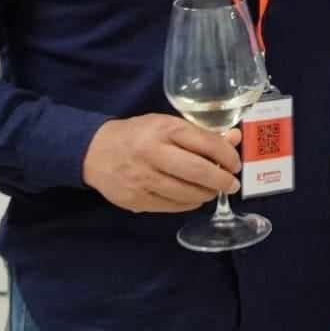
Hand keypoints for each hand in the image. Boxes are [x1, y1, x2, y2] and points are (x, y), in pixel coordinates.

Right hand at [83, 115, 241, 213]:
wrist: (94, 151)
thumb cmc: (138, 135)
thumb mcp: (167, 125)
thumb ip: (200, 133)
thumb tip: (234, 139)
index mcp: (164, 128)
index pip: (206, 143)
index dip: (227, 155)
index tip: (235, 164)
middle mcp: (153, 153)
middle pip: (198, 171)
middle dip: (222, 180)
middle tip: (232, 184)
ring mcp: (143, 178)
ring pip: (187, 193)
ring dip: (207, 194)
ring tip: (213, 190)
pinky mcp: (136, 199)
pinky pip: (173, 206)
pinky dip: (189, 203)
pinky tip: (194, 197)